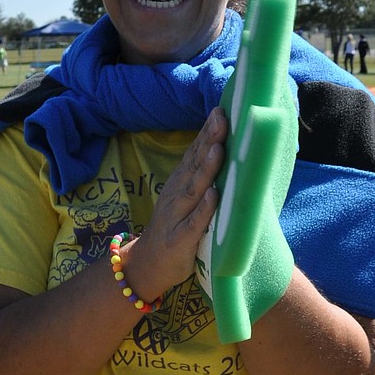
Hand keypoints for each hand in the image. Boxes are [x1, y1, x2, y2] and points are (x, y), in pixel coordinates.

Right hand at [121, 107, 225, 300]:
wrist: (148, 264)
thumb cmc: (176, 228)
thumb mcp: (186, 198)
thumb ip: (201, 178)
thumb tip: (225, 150)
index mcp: (181, 183)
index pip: (195, 152)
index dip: (207, 131)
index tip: (221, 109)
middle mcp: (177, 194)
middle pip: (194, 164)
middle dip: (209, 140)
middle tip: (222, 118)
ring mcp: (177, 216)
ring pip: (193, 189)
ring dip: (206, 169)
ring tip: (218, 149)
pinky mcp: (180, 239)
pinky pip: (194, 223)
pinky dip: (203, 209)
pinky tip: (212, 196)